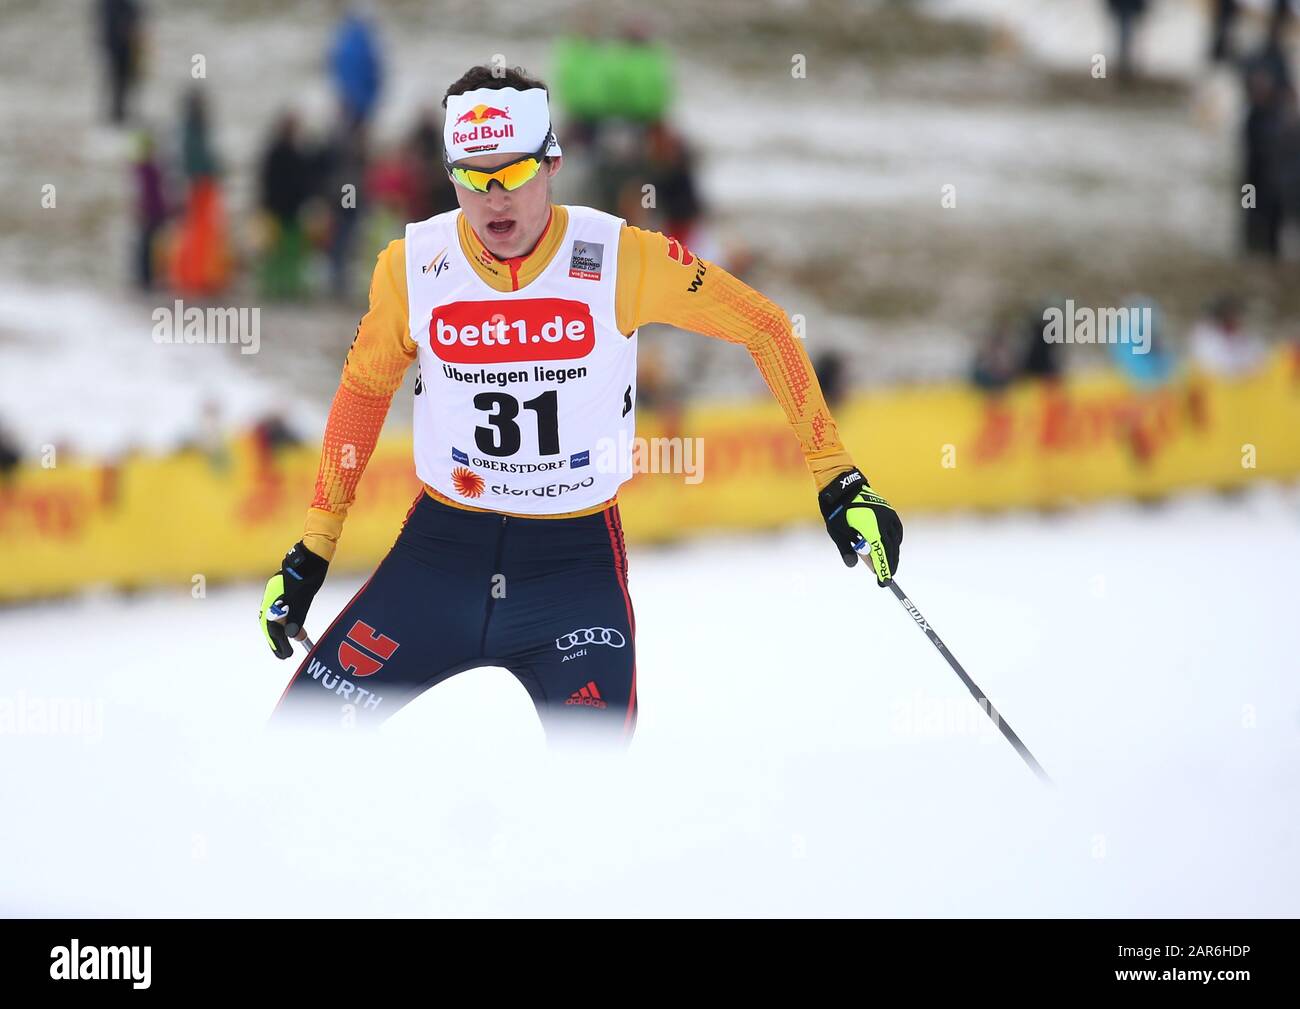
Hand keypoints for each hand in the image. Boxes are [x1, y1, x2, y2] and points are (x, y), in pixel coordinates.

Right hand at [259, 541, 328, 658]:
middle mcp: (270, 598)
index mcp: (274, 601)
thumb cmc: (308, 575)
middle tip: (283, 654)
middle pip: (269, 625)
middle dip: (275, 641)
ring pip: (272, 618)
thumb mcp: (304, 599)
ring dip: (278, 632)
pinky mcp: (280, 590)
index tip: (286, 656)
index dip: (279, 644)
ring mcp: (274, 594)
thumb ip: (297, 617)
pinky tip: (288, 626)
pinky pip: (277, 611)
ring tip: (285, 645)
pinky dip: (282, 622)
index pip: (273, 629)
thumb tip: (293, 637)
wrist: (309, 555)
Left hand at [818, 469, 902, 584]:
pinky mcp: (889, 511)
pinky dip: (895, 540)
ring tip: (889, 564)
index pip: (881, 555)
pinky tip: (892, 545)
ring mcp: (888, 516)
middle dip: (890, 564)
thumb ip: (847, 550)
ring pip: (895, 540)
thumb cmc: (838, 511)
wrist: (843, 487)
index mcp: (871, 530)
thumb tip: (853, 565)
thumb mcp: (837, 533)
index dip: (883, 570)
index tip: (884, 582)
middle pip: (890, 549)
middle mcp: (883, 523)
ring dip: (893, 553)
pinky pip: (896, 530)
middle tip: (887, 577)